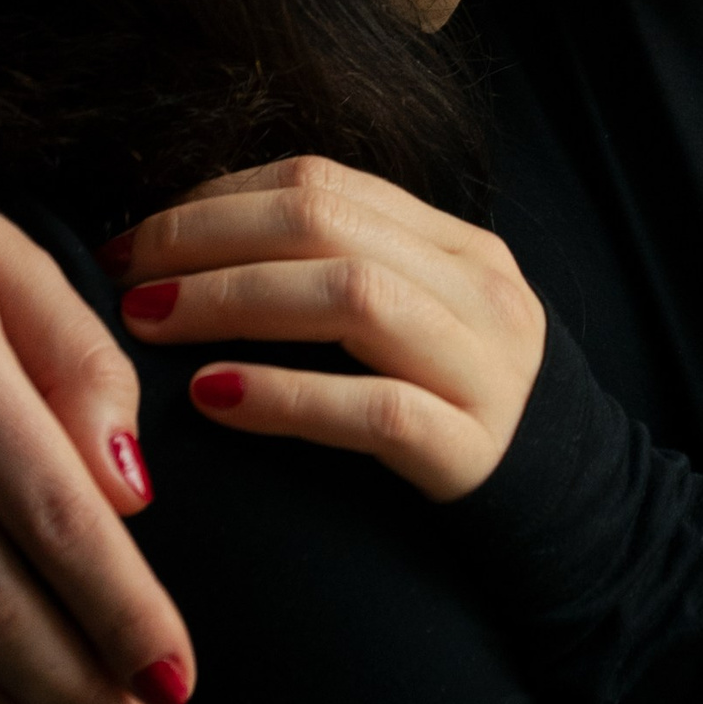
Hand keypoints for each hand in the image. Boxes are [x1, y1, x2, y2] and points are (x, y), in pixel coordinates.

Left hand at [107, 157, 544, 499]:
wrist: (578, 522)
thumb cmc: (455, 419)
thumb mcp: (420, 328)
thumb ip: (340, 279)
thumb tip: (191, 251)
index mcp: (458, 245)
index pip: (323, 181)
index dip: (215, 199)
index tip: (134, 240)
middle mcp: (480, 290)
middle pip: (326, 224)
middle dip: (205, 240)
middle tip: (125, 277)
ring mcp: (486, 367)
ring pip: (353, 296)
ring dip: (232, 301)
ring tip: (151, 325)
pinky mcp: (476, 451)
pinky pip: (375, 409)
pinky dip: (285, 396)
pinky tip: (214, 396)